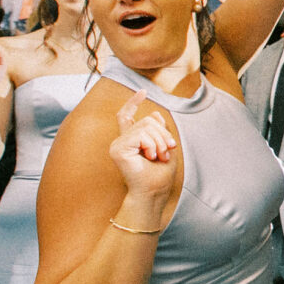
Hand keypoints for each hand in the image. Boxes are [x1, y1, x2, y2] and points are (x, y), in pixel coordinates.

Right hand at [109, 90, 178, 214]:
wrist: (154, 192)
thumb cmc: (160, 174)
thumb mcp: (166, 147)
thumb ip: (160, 130)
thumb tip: (155, 113)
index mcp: (131, 140)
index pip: (127, 116)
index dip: (133, 102)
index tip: (143, 91)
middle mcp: (122, 140)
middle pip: (147, 120)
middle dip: (163, 135)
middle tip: (166, 152)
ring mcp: (118, 144)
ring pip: (147, 126)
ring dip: (160, 142)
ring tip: (158, 156)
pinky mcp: (118, 149)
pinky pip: (141, 135)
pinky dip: (152, 144)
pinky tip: (150, 156)